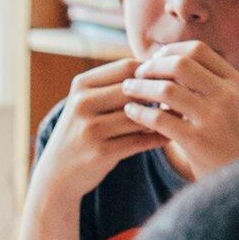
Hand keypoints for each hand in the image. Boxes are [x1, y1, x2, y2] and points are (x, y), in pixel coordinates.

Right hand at [31, 58, 170, 201]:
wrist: (58, 172)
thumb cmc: (85, 131)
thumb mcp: (89, 102)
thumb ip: (116, 84)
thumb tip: (162, 67)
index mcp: (81, 84)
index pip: (126, 67)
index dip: (152, 72)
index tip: (169, 79)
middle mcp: (82, 103)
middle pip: (133, 90)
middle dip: (158, 95)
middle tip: (180, 99)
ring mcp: (89, 129)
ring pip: (138, 116)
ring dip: (160, 118)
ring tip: (178, 117)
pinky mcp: (99, 153)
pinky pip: (138, 142)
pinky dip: (157, 139)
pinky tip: (168, 137)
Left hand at [123, 39, 238, 180]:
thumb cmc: (226, 138)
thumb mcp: (227, 104)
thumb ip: (203, 83)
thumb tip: (164, 60)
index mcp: (234, 82)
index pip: (198, 50)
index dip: (170, 51)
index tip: (153, 60)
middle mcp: (227, 96)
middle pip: (181, 64)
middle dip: (152, 67)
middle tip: (137, 74)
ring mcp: (213, 118)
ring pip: (167, 90)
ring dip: (141, 87)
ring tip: (127, 89)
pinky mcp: (198, 142)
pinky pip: (159, 120)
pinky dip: (140, 113)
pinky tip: (130, 111)